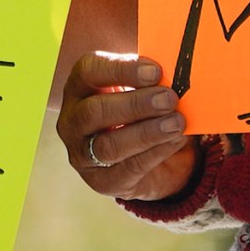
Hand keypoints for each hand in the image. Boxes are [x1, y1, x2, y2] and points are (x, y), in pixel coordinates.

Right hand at [57, 52, 195, 200]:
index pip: (89, 71)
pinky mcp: (101, 182)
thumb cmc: (141, 110)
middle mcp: (72, 120)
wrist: (148, 158)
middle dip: (135, 105)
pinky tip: (176, 140)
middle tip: (169, 99)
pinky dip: (156, 153)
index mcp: (79, 86)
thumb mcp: (142, 88)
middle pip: (95, 111)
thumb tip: (176, 69)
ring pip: (109, 145)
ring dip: (147, 133)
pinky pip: (128, 168)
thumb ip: (151, 78)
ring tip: (177, 123)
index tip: (155, 71)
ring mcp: (82, 154)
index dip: (121, 70)